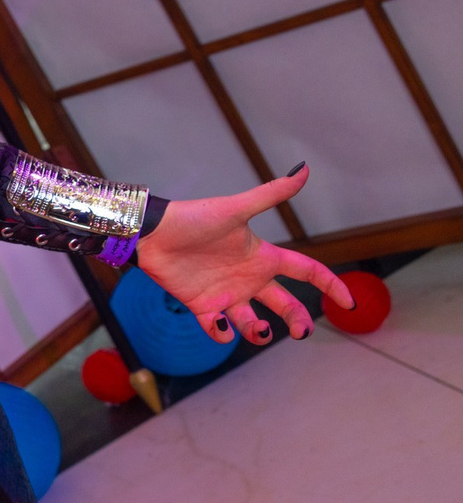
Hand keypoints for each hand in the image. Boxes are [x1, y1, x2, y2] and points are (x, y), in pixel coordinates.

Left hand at [136, 164, 353, 345]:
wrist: (152, 234)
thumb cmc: (193, 218)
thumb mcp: (236, 208)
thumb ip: (271, 193)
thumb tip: (305, 169)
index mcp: (263, 256)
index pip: (307, 272)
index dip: (330, 285)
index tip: (348, 303)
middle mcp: (249, 277)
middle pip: (285, 303)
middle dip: (297, 319)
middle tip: (299, 332)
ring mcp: (226, 293)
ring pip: (252, 322)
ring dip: (258, 332)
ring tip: (257, 329)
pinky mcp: (202, 305)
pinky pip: (216, 328)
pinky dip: (221, 333)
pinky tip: (219, 326)